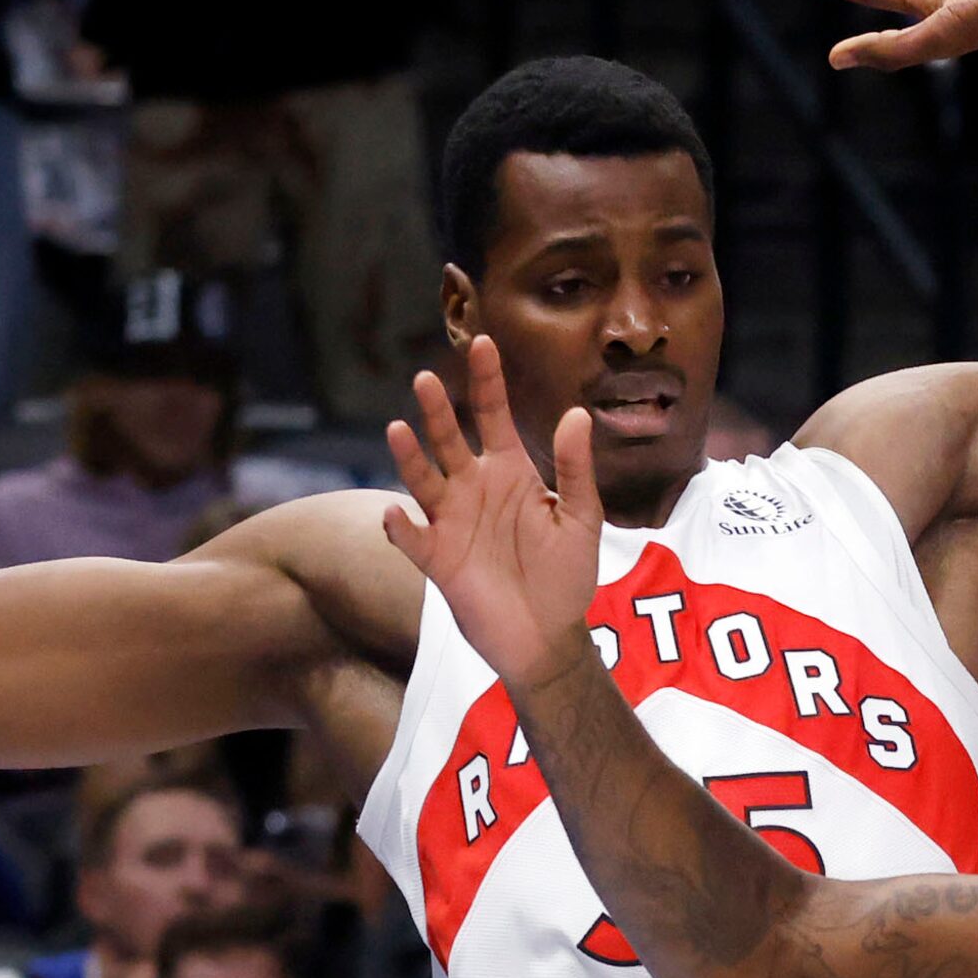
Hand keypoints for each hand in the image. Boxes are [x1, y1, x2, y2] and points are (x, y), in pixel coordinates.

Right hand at [383, 335, 601, 689]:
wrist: (549, 635)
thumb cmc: (567, 575)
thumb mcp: (581, 518)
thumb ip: (575, 469)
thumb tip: (577, 413)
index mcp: (510, 472)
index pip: (494, 415)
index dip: (488, 380)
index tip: (483, 342)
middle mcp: (474, 488)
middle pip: (450, 439)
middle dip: (438, 410)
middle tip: (426, 379)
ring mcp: (451, 521)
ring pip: (423, 479)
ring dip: (409, 456)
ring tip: (398, 429)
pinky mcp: (438, 559)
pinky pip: (412, 538)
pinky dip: (401, 526)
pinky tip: (396, 512)